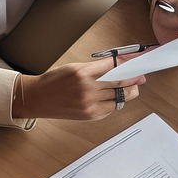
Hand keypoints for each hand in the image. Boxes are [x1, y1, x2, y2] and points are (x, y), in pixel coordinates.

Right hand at [15, 56, 144, 120]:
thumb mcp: (75, 67)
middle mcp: (87, 88)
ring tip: (132, 87)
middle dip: (134, 78)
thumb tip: (119, 66)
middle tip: (140, 76)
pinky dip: (116, 102)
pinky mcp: (89, 115)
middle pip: (120, 82)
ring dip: (129, 91)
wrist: (37, 98)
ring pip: (119, 97)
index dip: (129, 64)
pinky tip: (116, 97)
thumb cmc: (54, 81)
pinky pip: (111, 108)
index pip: (115, 66)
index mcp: (83, 72)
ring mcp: (89, 104)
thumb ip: (98, 68)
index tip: (137, 62)